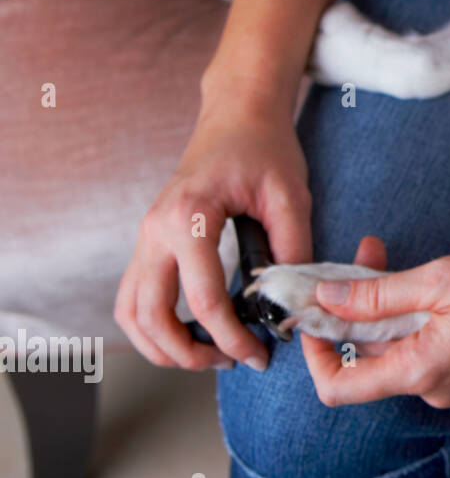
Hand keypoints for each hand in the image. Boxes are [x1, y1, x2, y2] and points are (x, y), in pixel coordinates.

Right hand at [115, 100, 310, 371]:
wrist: (237, 114)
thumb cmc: (264, 147)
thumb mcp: (290, 196)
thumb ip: (292, 250)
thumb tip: (291, 304)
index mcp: (189, 217)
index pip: (202, 299)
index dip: (231, 337)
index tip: (258, 356)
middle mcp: (155, 229)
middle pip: (149, 315)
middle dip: (186, 353)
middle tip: (229, 362)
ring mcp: (146, 235)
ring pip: (130, 311)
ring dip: (162, 344)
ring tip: (209, 354)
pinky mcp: (150, 240)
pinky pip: (135, 295)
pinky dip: (154, 324)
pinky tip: (192, 332)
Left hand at [300, 239, 449, 412]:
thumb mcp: (442, 277)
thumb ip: (377, 295)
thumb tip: (324, 299)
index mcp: (425, 371)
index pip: (341, 387)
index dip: (316, 350)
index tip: (317, 310)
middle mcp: (442, 394)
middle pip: (377, 362)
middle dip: (365, 312)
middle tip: (372, 257)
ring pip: (411, 357)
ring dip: (401, 316)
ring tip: (421, 270)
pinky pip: (442, 361)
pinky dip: (432, 329)